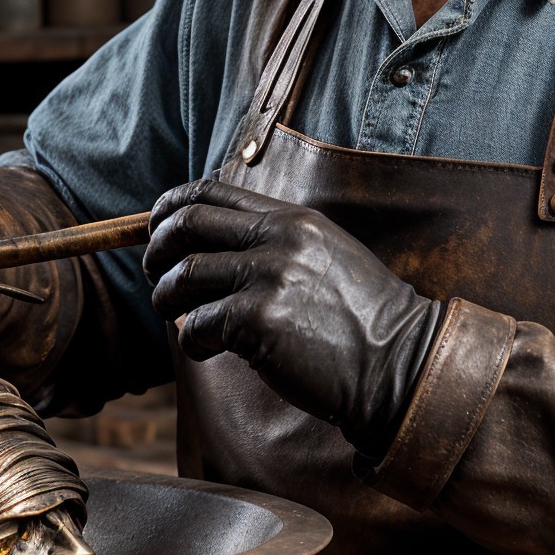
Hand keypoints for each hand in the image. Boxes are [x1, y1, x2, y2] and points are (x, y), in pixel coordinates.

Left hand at [145, 180, 442, 456]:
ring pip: (183, 276)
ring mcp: (268, 277)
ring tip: (178, 318)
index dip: (170, 207)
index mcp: (292, 218)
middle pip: (185, 224)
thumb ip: (277, 243)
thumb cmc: (362, 321)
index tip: (155, 227)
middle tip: (156, 276)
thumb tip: (213, 248)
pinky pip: (196, 326)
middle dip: (156, 249)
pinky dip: (191, 340)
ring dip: (167, 300)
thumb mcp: (325, 256)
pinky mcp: (258, 321)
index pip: (211, 191)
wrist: (399, 364)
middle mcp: (278, 238)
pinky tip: (207, 350)